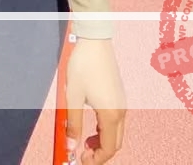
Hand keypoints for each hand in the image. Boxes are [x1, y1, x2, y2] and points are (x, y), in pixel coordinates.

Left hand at [66, 38, 126, 163]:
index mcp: (111, 114)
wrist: (95, 40)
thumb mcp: (73, 96)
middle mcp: (120, 111)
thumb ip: (73, 124)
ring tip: (83, 140)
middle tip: (81, 153)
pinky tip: (91, 124)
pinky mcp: (119, 95)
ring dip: (102, 141)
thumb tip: (71, 146)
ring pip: (116, 133)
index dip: (96, 160)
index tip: (80, 160)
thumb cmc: (83, 66)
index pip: (109, 149)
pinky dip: (105, 130)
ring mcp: (122, 103)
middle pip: (115, 144)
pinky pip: (116, 121)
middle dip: (100, 153)